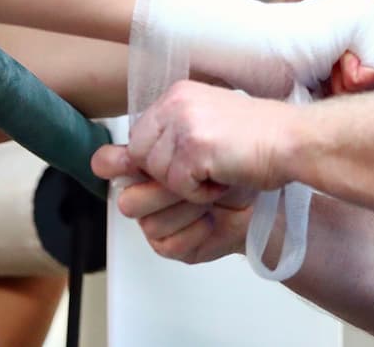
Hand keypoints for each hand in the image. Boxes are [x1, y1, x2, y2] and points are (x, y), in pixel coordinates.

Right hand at [92, 145, 253, 264]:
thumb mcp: (196, 128)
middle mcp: (147, 190)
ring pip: (148, 222)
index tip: (144, 161)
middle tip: (196, 175)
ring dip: (185, 207)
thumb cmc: (235, 152)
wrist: (265, 177)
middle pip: (127, 199)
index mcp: (146, 158)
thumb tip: (127, 137)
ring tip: (211, 194)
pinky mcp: (173, 244)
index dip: (124, 163)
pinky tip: (212, 216)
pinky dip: (195, 229)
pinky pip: (168, 244)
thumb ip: (159, 130)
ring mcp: (158, 218)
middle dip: (164, 188)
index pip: (108, 163)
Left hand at [115, 80, 295, 204]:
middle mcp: (176, 102)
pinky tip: (224, 179)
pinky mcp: (196, 146)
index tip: (189, 164)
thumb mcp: (204, 128)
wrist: (295, 141)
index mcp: (177, 94)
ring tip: (219, 171)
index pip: (138, 137)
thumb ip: (160, 141)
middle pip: (141, 156)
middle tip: (206, 169)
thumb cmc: (258, 139)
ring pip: (158, 173)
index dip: (159, 161)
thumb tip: (100, 163)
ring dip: (187, 185)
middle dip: (169, 174)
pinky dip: (201, 194)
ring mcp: (185, 122)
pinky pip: (179, 186)